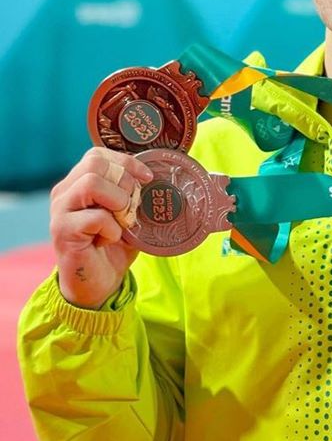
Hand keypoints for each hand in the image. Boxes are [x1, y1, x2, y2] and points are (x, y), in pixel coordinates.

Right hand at [51, 147, 152, 308]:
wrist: (97, 285)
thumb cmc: (112, 249)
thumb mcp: (128, 217)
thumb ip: (134, 197)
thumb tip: (160, 179)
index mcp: (77, 184)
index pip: (98, 155)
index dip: (126, 162)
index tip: (147, 177)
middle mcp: (64, 192)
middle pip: (95, 164)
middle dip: (125, 182)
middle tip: (131, 207)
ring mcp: (60, 210)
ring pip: (92, 183)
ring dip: (118, 202)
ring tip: (121, 222)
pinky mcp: (62, 231)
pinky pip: (95, 217)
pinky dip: (112, 229)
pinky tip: (109, 241)